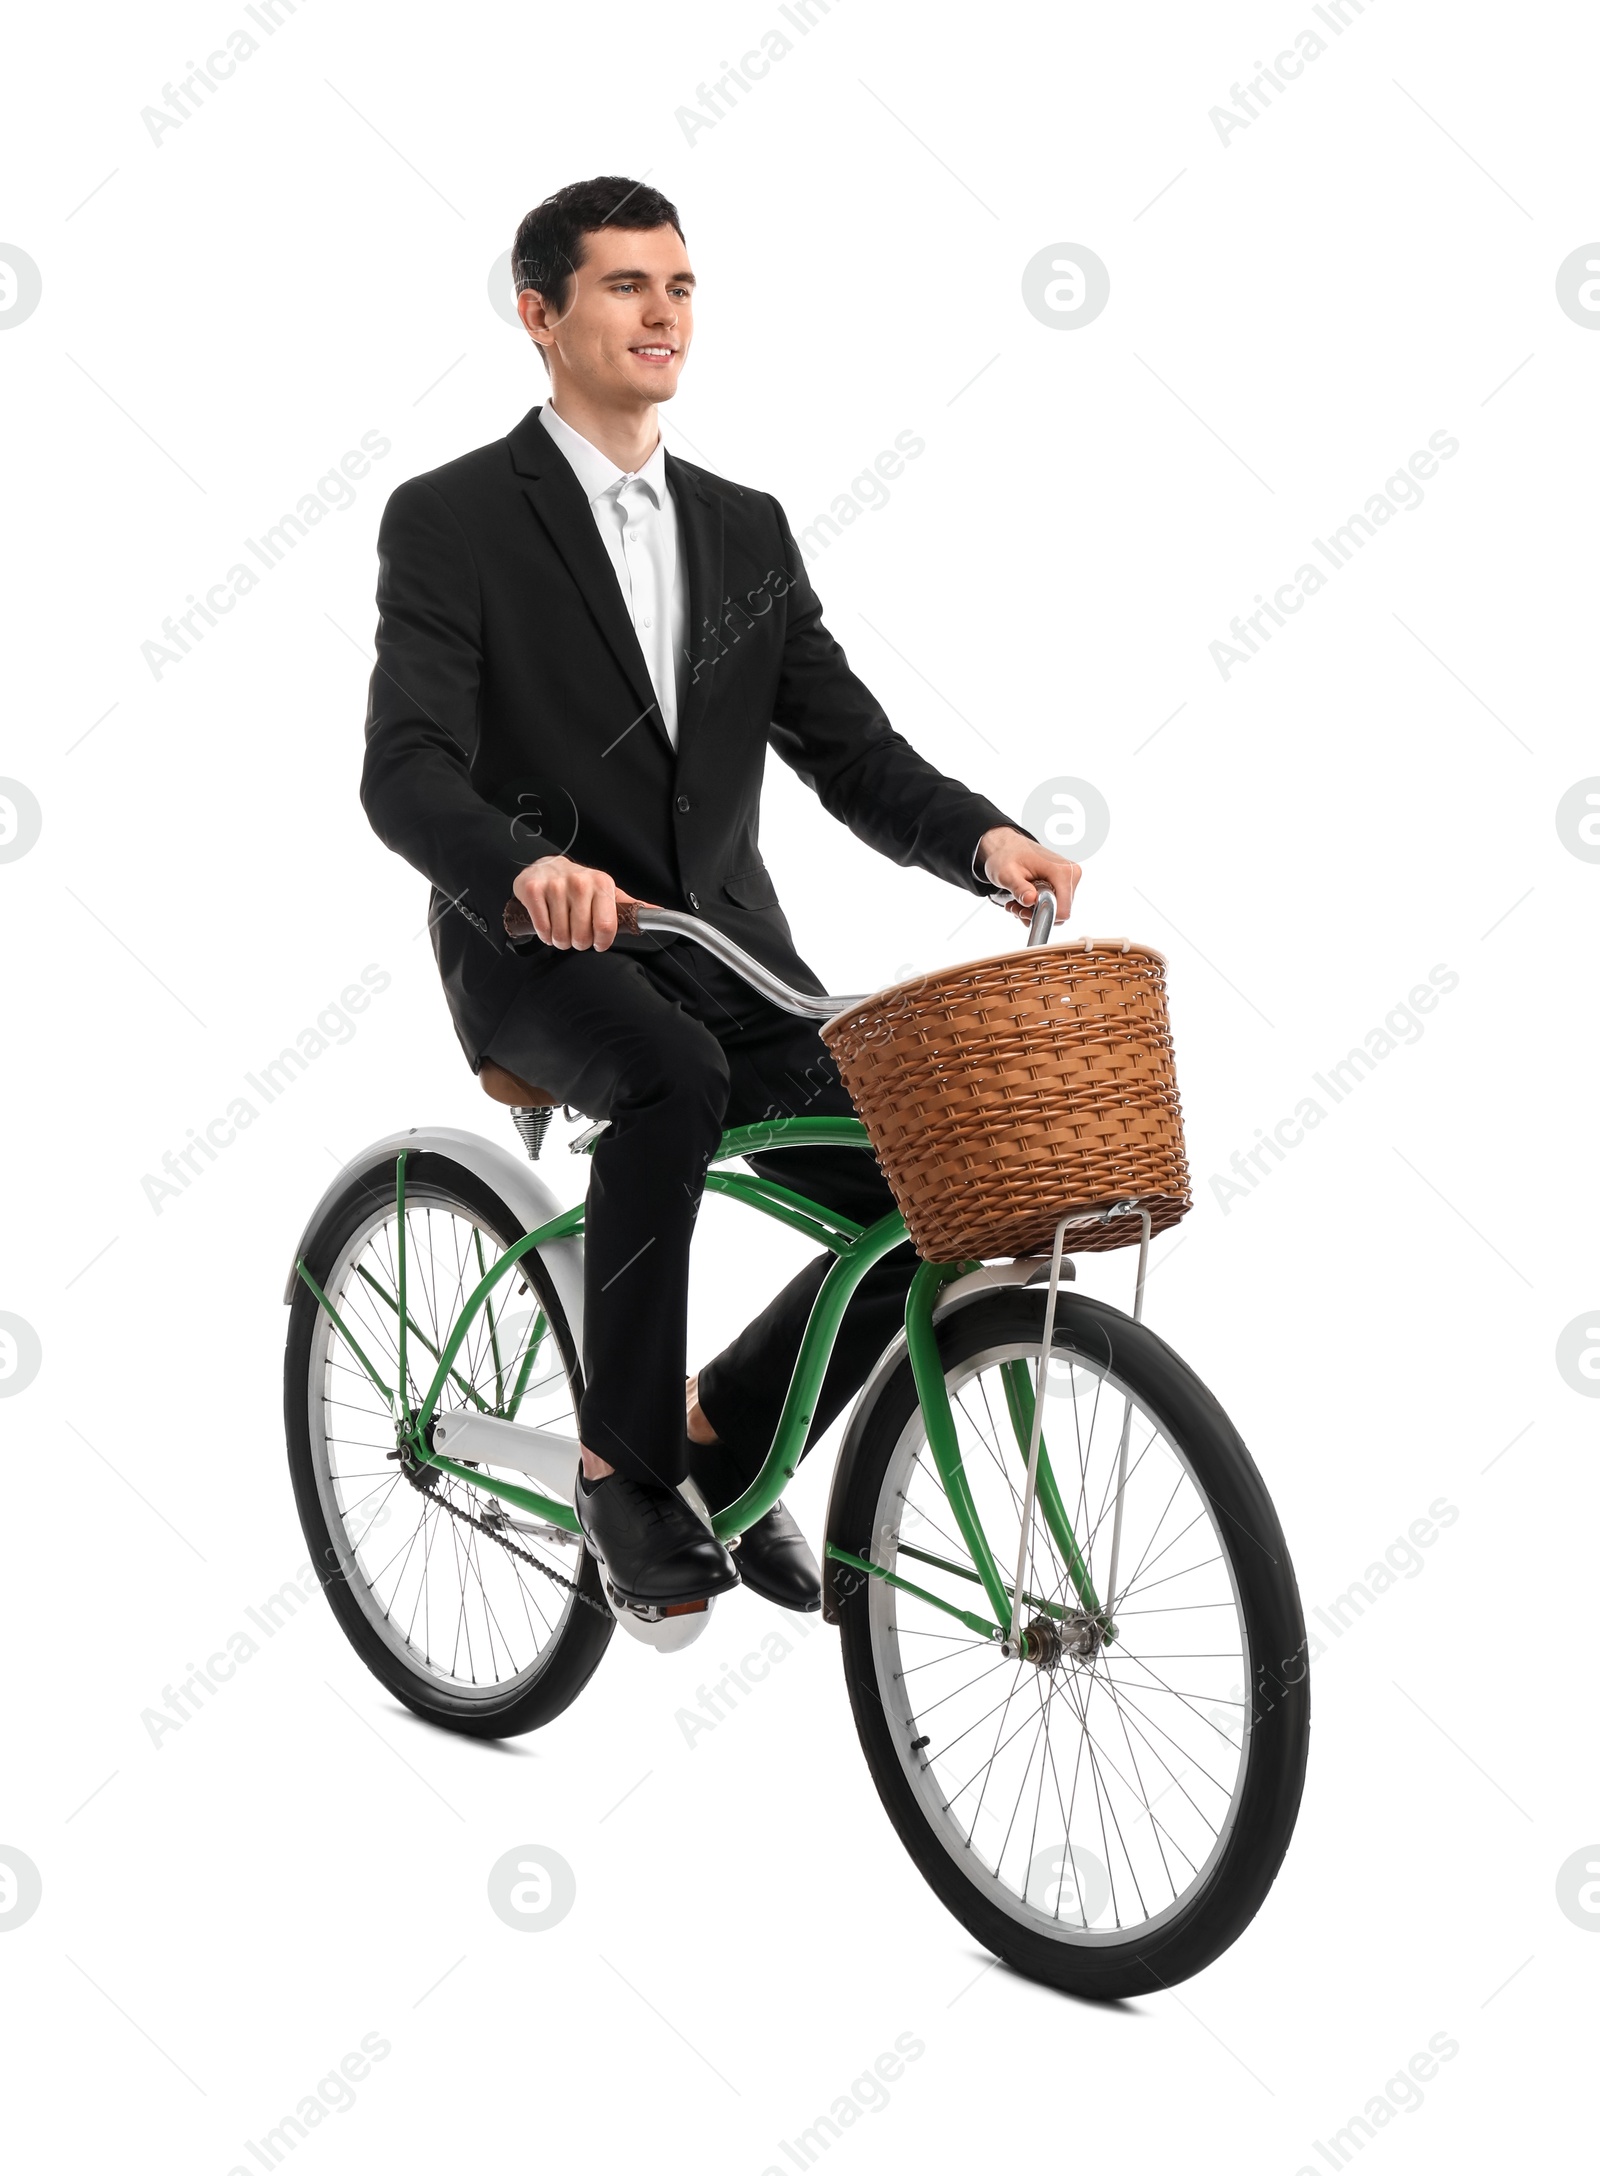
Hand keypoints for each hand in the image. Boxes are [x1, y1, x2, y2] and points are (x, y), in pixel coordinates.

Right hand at [511, 857, 655, 950]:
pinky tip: (547, 925)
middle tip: (576, 935)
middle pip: (581, 935)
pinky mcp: (533, 889)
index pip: (606, 927)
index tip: (598, 942)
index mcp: (602, 884)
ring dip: (560, 940)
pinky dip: (544, 934)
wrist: (546, 866)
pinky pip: (542, 928)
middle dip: (578, 943)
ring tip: (561, 929)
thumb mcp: (607, 892)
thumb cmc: (580, 885)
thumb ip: (629, 906)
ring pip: (560, 935)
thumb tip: (658, 912)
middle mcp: (579, 881)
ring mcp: (555, 885)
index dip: (601, 942)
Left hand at [977, 825, 1081, 924]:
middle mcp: (1071, 875)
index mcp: (1062, 871)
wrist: (1007, 845)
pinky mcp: (1065, 882)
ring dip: (1033, 911)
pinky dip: (1037, 906)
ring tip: (1016, 902)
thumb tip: (1030, 900)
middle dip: (1035, 914)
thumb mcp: (1007, 873)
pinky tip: (1023, 898)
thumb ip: (1019, 888)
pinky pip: (1055, 904)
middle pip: (1059, 911)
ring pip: (1056, 910)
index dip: (1042, 916)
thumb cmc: (1006, 855)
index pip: (1062, 910)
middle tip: (1016, 906)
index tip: (1024, 909)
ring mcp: (1070, 879)